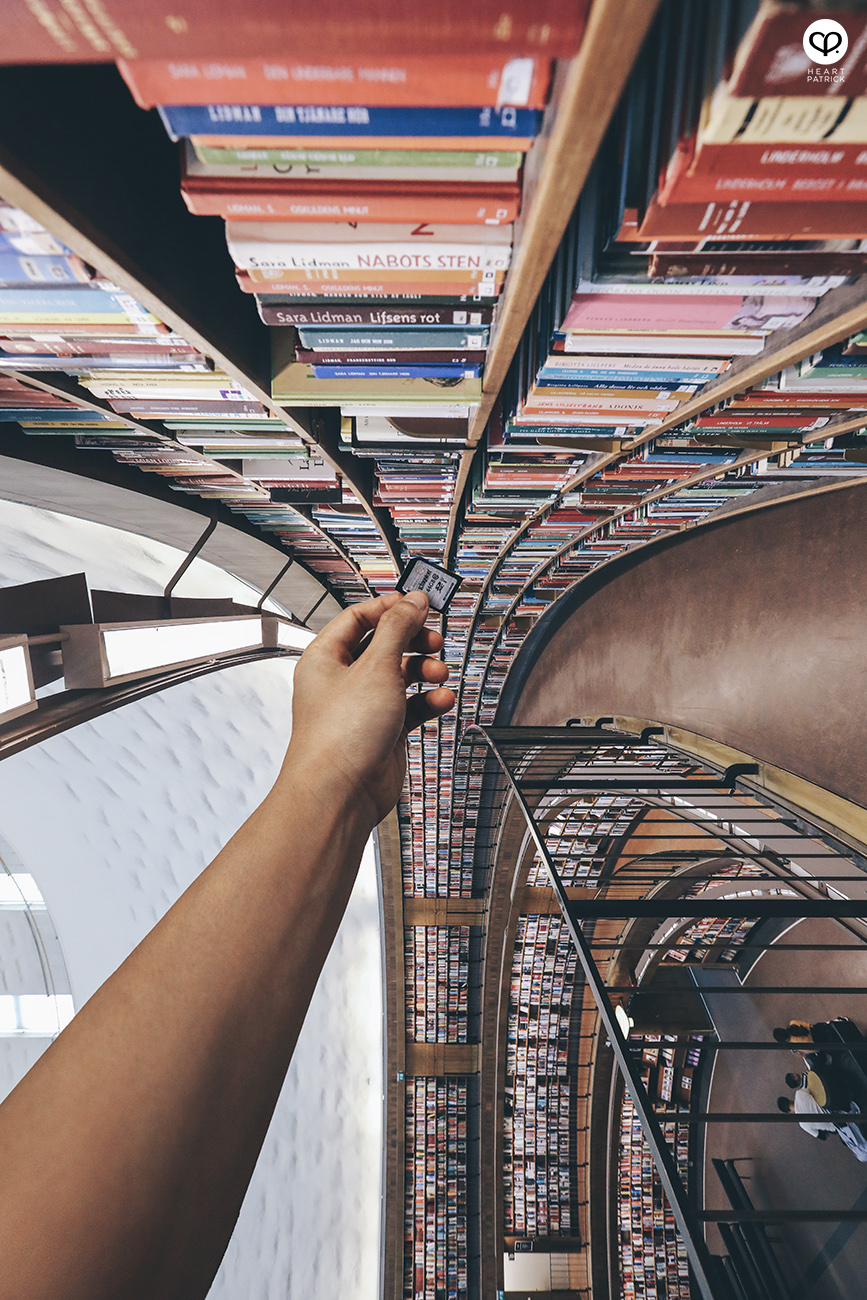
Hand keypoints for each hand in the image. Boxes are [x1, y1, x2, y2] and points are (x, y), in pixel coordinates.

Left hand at [282, 590, 454, 826]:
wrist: (340, 793)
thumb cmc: (340, 735)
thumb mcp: (377, 666)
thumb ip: (399, 628)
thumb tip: (414, 600)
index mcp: (326, 656)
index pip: (359, 617)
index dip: (390, 607)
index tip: (419, 604)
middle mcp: (342, 679)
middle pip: (384, 644)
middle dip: (413, 641)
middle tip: (434, 639)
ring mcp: (363, 706)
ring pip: (401, 676)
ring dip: (425, 671)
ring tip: (439, 674)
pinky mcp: (382, 731)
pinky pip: (411, 707)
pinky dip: (428, 701)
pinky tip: (441, 700)